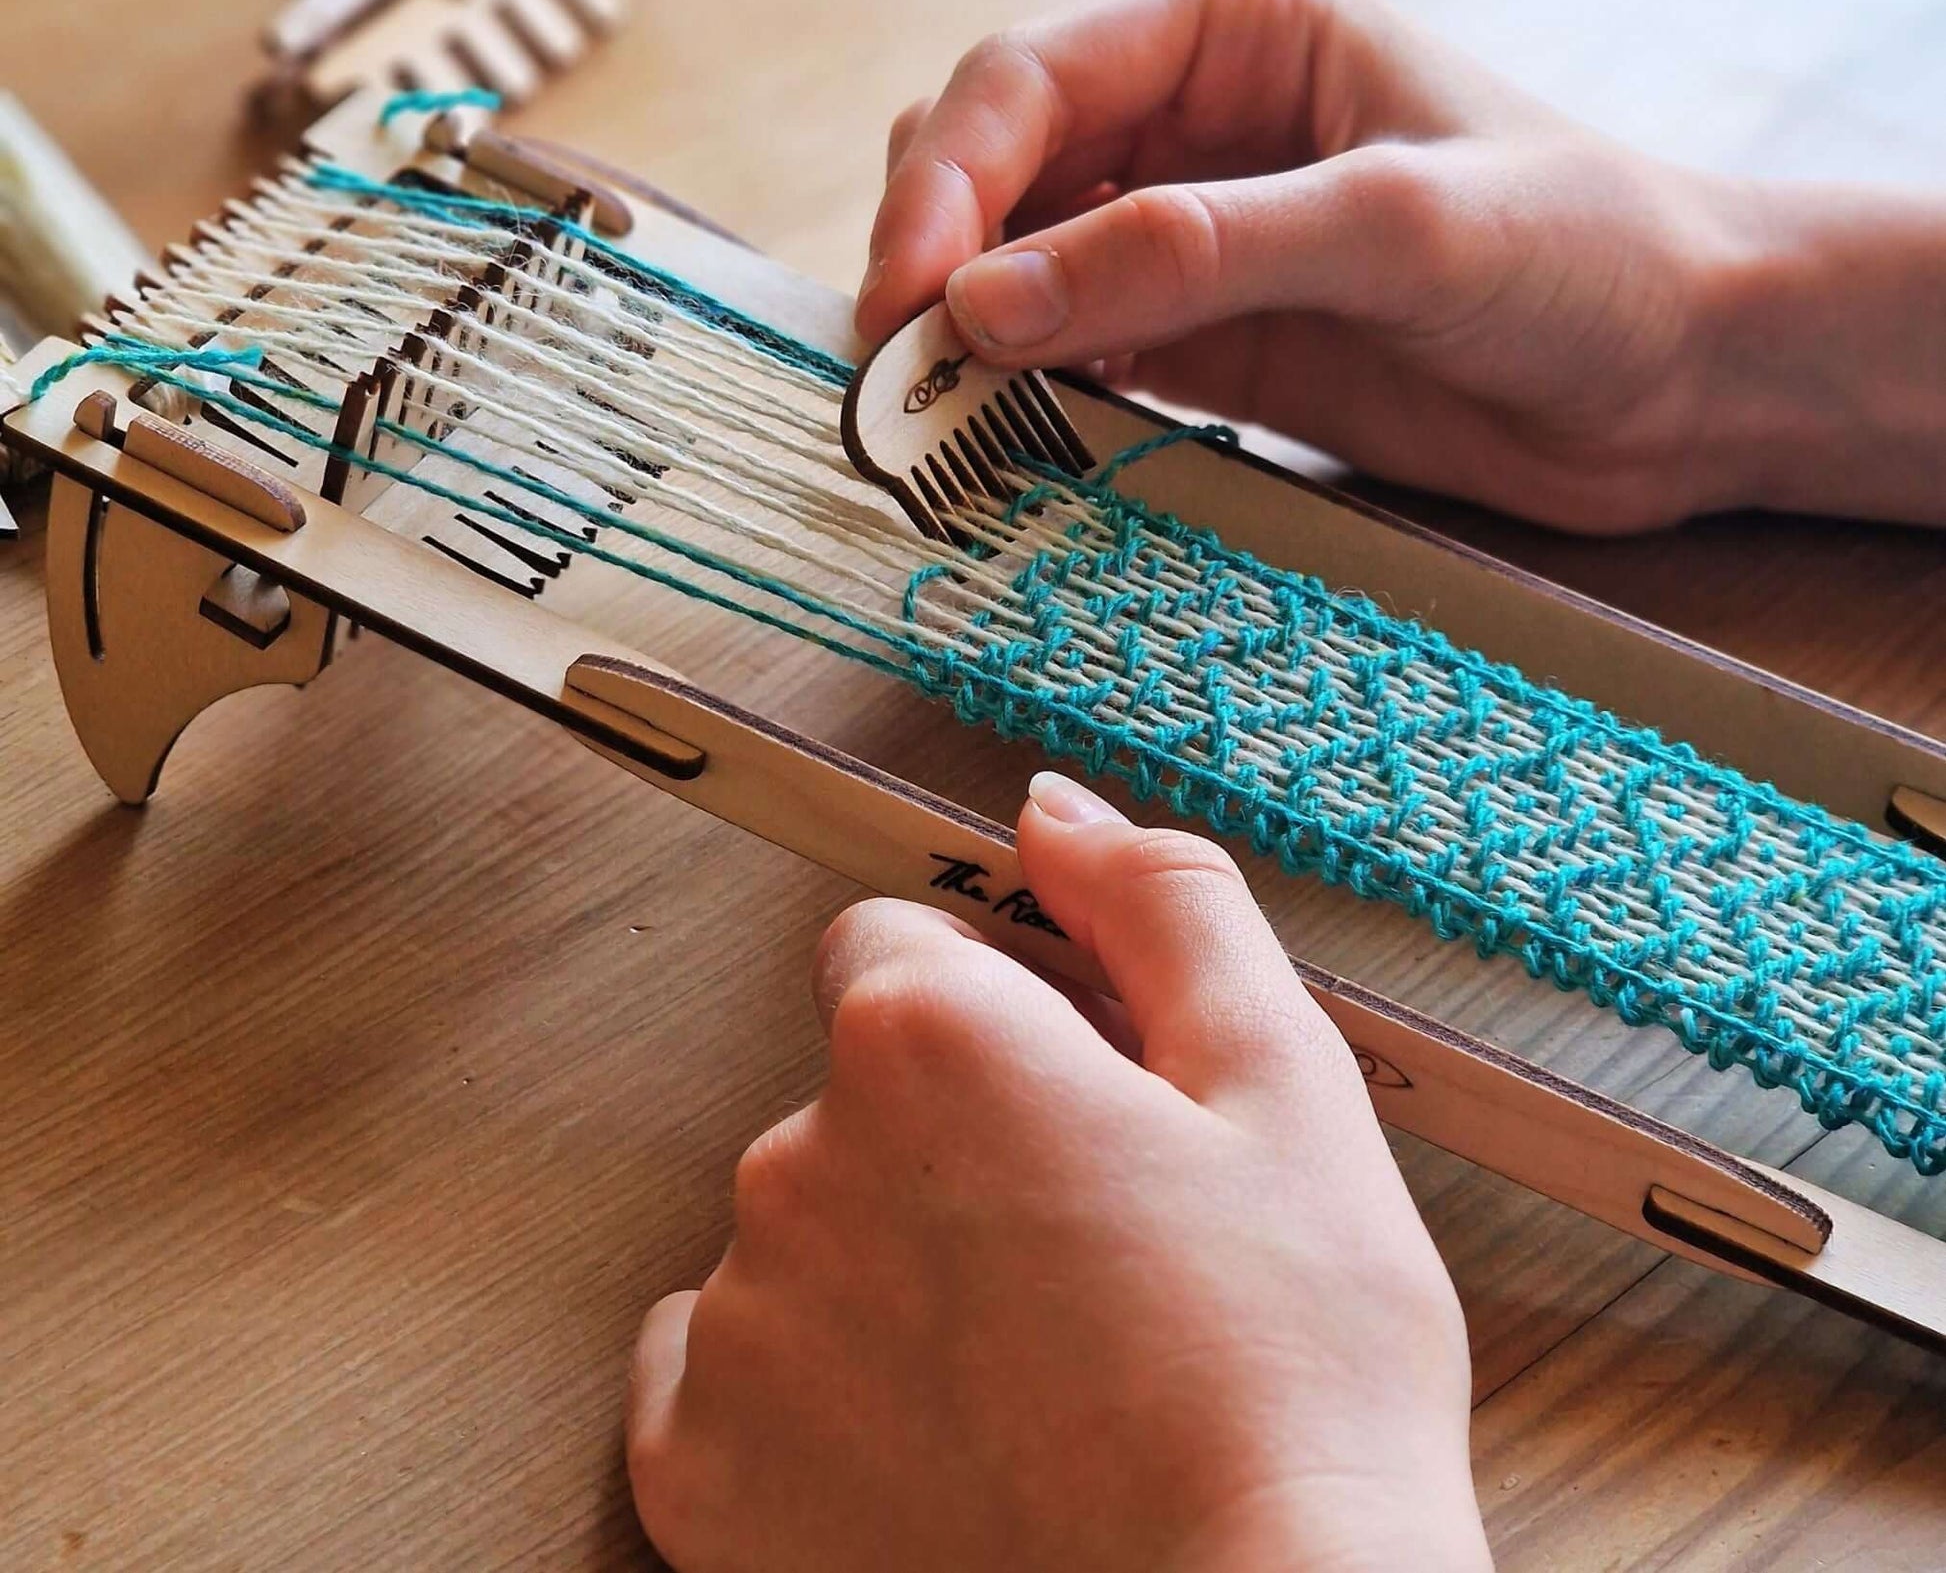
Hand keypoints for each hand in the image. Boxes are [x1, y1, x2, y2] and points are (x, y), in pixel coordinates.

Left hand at [627, 775, 1489, 1572]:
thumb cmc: (1292, 1379)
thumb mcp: (1283, 1084)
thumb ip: (1159, 901)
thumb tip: (1053, 808)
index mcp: (928, 1038)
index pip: (900, 945)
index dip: (1004, 1013)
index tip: (1077, 1100)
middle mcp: (798, 1157)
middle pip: (854, 1088)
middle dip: (949, 1135)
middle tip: (1086, 1251)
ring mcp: (741, 1323)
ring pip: (803, 1225)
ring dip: (886, 1262)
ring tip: (1032, 1365)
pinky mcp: (701, 1473)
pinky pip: (718, 1366)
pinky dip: (806, 1386)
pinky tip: (929, 1437)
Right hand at [857, 0, 1945, 532]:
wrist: (1688, 378)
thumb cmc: (1586, 256)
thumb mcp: (1394, 228)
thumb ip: (1189, 253)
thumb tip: (984, 304)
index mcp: (1235, 27)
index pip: (1025, 83)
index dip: (942, 185)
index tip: (905, 301)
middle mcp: (1190, 118)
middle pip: (990, 166)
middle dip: (928, 257)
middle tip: (898, 373)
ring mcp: (1189, 234)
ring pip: (1010, 265)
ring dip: (958, 336)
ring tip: (925, 423)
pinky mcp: (1204, 339)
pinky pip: (1069, 354)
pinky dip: (1019, 394)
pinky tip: (1002, 443)